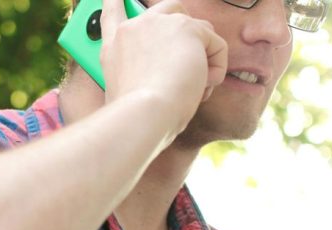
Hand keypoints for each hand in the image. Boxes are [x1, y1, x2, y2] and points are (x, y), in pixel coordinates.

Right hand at [100, 0, 227, 137]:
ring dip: (205, 60)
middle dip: (188, 28)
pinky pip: (216, 45)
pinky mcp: (188, 28)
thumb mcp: (124, 92)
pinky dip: (217, 69)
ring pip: (200, 31)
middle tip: (192, 59)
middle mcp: (135, 28)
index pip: (114, 11)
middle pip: (171, 9)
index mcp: (114, 46)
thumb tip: (169, 75)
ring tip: (194, 87)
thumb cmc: (136, 116)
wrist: (143, 114)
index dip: (116, 1)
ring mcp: (161, 24)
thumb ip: (139, 73)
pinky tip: (203, 87)